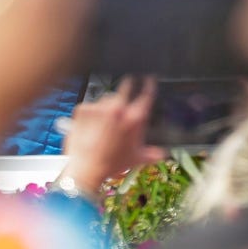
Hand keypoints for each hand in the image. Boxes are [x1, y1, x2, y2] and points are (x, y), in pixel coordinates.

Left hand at [59, 76, 166, 191]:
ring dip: (107, 105)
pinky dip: (90, 112)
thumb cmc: (112, 164)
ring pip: (106, 97)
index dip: (149, 84)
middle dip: (127, 86)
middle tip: (124, 92)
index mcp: (135, 118)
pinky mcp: (84, 108)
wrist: (86, 169)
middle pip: (125, 87)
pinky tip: (91, 125)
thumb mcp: (136, 158)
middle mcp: (119, 108)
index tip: (149, 79)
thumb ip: (152, 154)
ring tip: (103, 121)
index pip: (147, 93)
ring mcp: (100, 107)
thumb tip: (162, 154)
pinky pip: (90, 105)